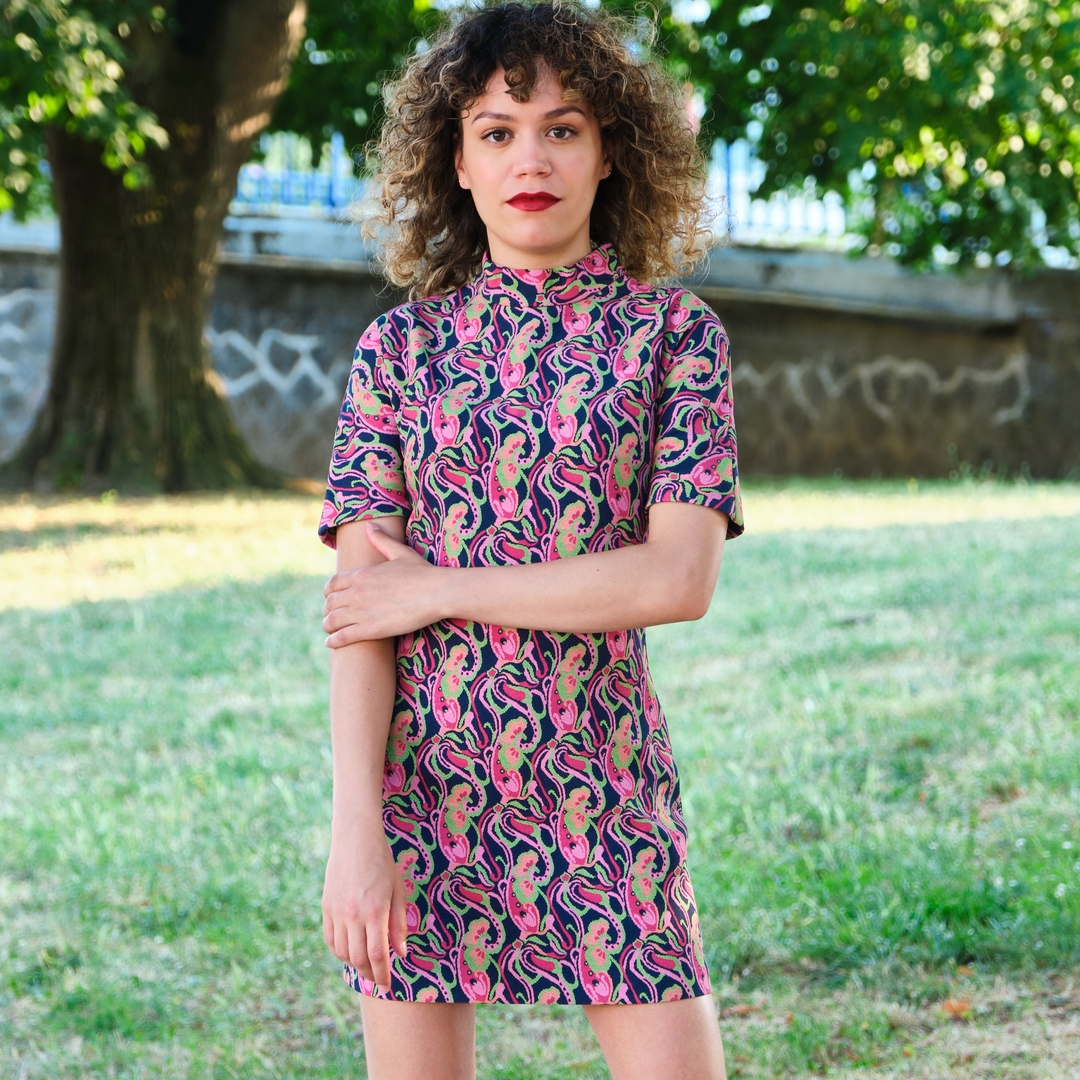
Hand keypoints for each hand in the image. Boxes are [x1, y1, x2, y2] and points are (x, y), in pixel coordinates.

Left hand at [322, 523, 440, 645]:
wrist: (436, 593)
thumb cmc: (422, 573)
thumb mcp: (400, 552)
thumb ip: (381, 540)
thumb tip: (370, 526)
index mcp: (362, 574)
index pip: (333, 583)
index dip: (328, 592)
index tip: (330, 597)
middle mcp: (356, 592)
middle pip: (330, 603)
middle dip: (328, 610)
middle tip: (330, 616)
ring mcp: (361, 611)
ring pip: (332, 621)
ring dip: (328, 626)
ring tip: (329, 631)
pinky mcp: (370, 629)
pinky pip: (342, 637)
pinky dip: (332, 641)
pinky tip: (330, 643)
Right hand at [322, 826, 408, 991]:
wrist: (355, 838)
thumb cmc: (382, 861)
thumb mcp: (397, 890)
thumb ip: (398, 923)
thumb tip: (400, 953)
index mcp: (375, 910)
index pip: (377, 954)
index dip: (382, 974)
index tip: (388, 986)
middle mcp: (353, 915)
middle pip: (358, 958)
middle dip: (370, 974)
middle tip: (378, 979)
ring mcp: (336, 912)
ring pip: (342, 952)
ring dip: (354, 965)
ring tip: (366, 967)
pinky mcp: (326, 908)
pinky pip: (330, 939)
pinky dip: (339, 952)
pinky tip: (349, 952)